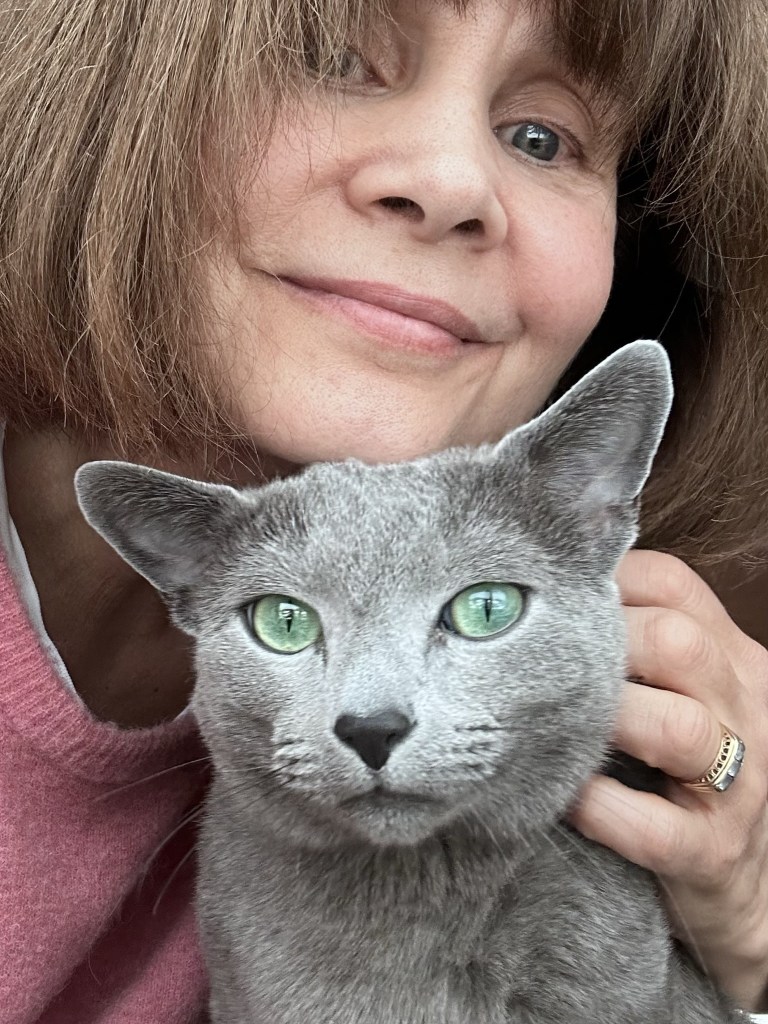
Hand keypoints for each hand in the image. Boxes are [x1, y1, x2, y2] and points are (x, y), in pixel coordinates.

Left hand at [570, 549, 767, 1009]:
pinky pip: (654, 828)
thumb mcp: (681, 692)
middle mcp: (743, 710)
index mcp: (731, 658)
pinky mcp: (712, 853)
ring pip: (678, 729)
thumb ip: (634, 645)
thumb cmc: (683, 771)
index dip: (605, 581)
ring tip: (554, 725)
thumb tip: (538, 598)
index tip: (550, 597)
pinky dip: (599, 808)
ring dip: (607, 719)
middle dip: (602, 644)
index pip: (673, 585)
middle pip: (678, 643)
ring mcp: (736, 785)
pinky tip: (565, 796)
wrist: (750, 885)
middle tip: (542, 663)